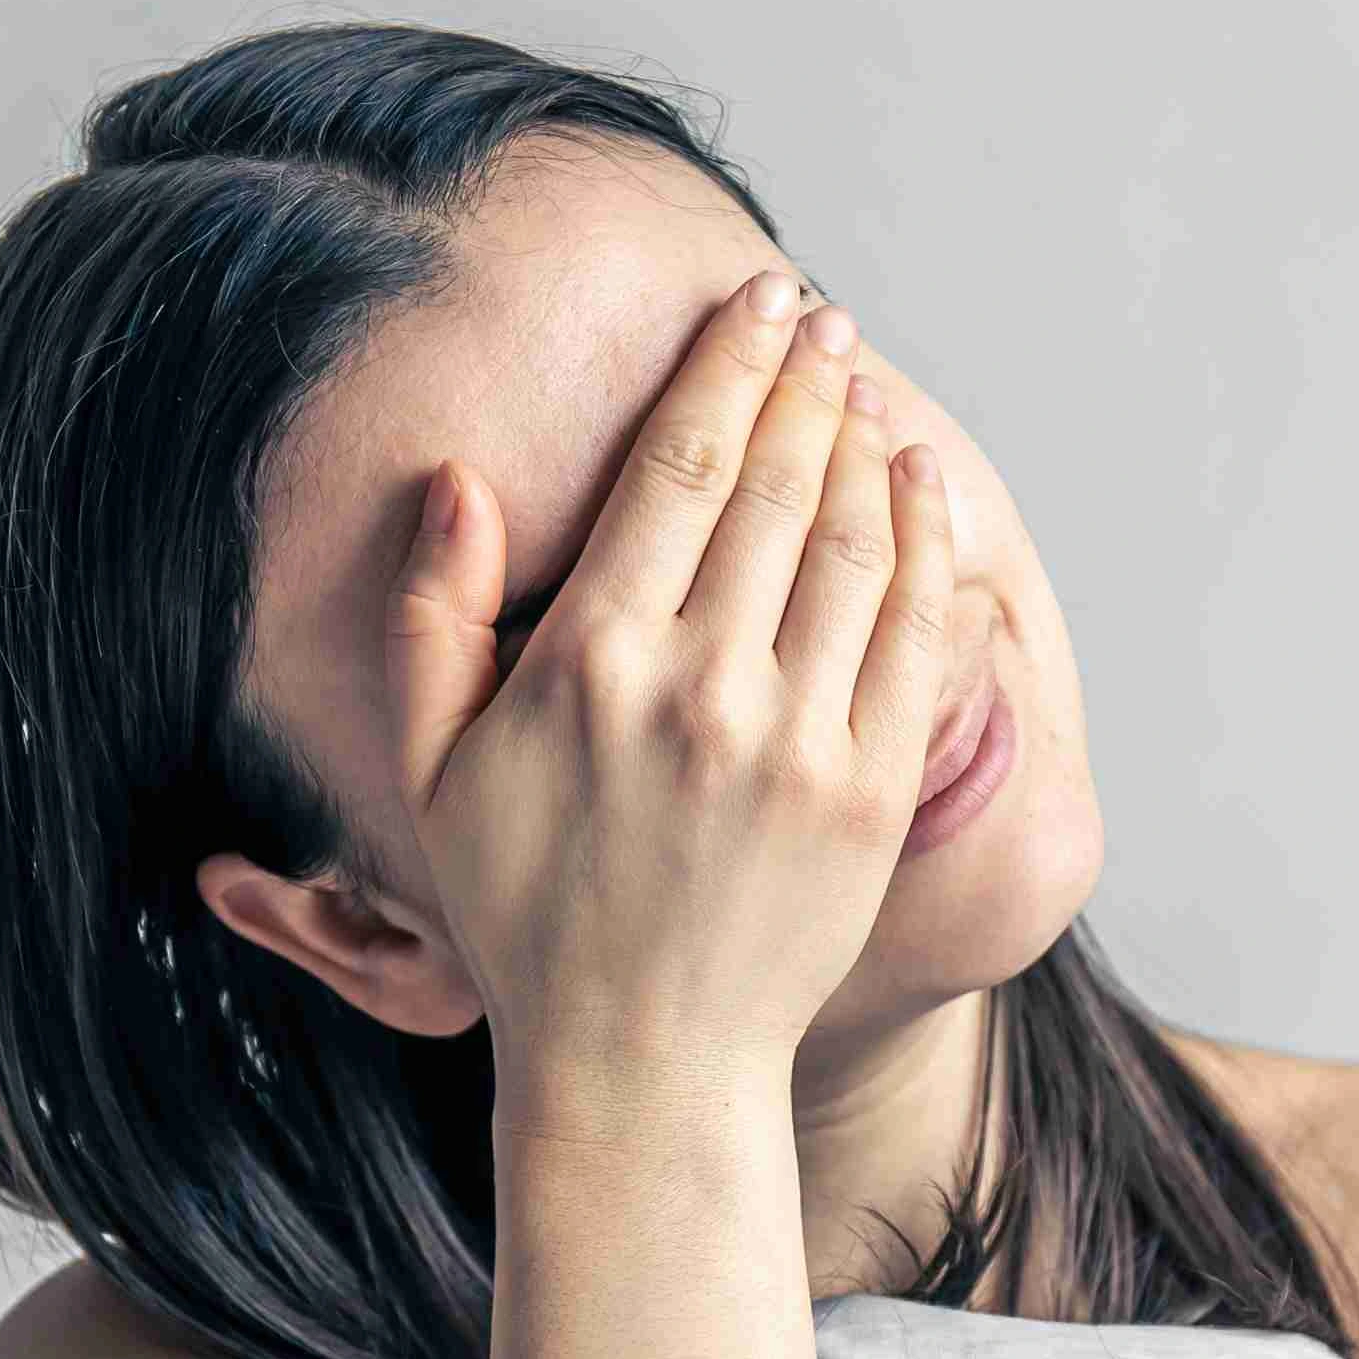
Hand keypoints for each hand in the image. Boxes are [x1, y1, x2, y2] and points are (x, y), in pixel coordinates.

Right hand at [398, 266, 966, 1111]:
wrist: (639, 1059)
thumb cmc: (522, 908)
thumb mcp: (433, 767)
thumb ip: (431, 615)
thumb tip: (456, 479)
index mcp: (592, 661)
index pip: (681, 463)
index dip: (729, 363)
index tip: (758, 299)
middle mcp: (701, 687)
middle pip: (775, 482)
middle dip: (806, 379)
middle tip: (824, 318)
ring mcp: (796, 739)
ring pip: (852, 542)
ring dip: (865, 444)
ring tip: (863, 385)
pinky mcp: (868, 790)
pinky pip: (912, 633)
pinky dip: (926, 543)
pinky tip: (920, 485)